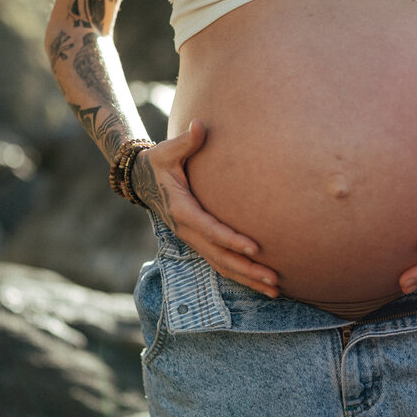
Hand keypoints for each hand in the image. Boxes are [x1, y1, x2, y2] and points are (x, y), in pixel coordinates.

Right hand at [130, 119, 280, 297]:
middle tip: (274, 280)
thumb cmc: (158, 163)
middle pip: (220, 256)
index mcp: (182, 210)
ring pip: (222, 265)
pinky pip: (220, 263)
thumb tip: (199, 125)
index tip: (255, 248)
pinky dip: (240, 275)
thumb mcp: (167, 151)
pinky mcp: (198, 242)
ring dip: (248, 279)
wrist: (141, 181)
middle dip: (248, 270)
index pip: (210, 229)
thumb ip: (185, 141)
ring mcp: (192, 240)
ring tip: (275, 291)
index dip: (232, 239)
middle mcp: (188, 231)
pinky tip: (261, 284)